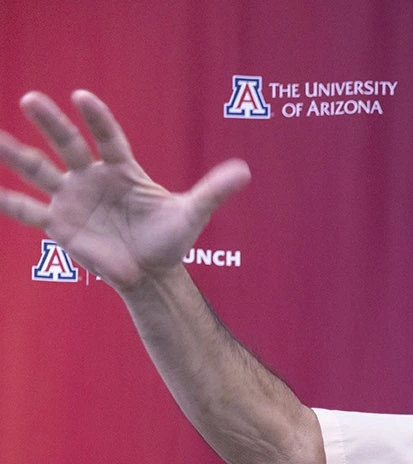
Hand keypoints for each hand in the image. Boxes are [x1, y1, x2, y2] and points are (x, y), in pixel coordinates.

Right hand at [0, 90, 248, 292]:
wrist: (152, 272)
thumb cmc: (170, 239)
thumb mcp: (192, 214)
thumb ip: (213, 191)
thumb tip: (245, 171)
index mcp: (122, 170)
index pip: (108, 138)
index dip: (97, 119)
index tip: (82, 97)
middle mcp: (92, 178)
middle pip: (68, 145)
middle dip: (51, 124)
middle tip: (32, 98)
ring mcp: (72, 198)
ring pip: (40, 171)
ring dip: (17, 154)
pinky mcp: (60, 224)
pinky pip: (29, 211)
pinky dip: (9, 202)